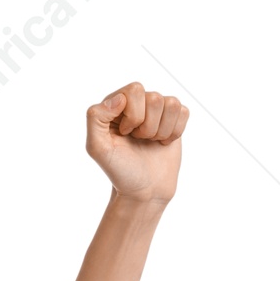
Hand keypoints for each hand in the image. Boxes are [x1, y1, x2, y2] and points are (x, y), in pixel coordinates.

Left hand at [86, 81, 188, 203]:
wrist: (143, 190)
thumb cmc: (119, 170)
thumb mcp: (97, 148)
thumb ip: (96, 118)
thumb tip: (119, 98)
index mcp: (116, 104)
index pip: (135, 90)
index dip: (133, 115)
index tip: (125, 134)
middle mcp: (137, 103)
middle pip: (155, 97)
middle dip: (148, 126)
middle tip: (138, 139)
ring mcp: (156, 110)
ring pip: (172, 103)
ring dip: (161, 130)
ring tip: (150, 142)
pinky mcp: (174, 118)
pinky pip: (184, 111)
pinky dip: (174, 132)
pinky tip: (162, 142)